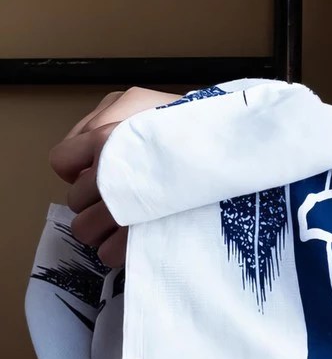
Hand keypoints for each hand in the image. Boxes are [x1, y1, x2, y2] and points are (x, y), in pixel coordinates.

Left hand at [50, 87, 183, 271]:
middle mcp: (110, 167)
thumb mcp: (148, 107)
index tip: (98, 174)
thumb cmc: (196, 130)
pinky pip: (108, 252)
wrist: (242, 153)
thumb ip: (108, 123)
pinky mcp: (138, 235)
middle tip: (123, 199)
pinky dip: (119, 251)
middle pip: (75, 198)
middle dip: (94, 203)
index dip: (78, 170)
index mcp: (108, 134)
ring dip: (102, 230)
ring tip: (129, 222)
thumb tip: (79, 163)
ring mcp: (124, 203)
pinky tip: (138, 239)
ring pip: (84, 228)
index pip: (63, 160)